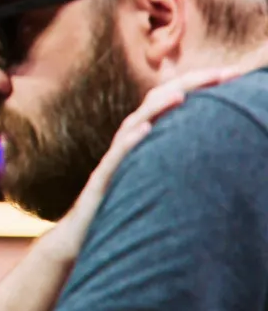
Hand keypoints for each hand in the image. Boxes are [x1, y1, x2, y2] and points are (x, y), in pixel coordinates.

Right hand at [43, 66, 240, 263]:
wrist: (77, 237)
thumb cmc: (117, 209)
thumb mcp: (151, 177)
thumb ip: (172, 155)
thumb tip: (212, 142)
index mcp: (141, 138)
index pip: (171, 100)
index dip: (200, 84)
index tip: (233, 74)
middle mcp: (127, 142)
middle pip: (156, 103)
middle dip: (190, 84)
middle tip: (223, 73)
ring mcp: (113, 160)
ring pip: (135, 125)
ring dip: (159, 108)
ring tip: (182, 96)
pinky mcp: (101, 181)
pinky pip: (116, 158)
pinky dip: (130, 142)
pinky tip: (146, 131)